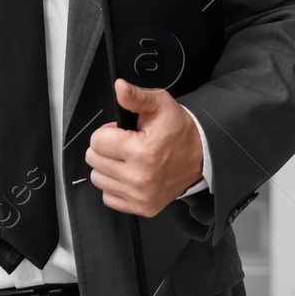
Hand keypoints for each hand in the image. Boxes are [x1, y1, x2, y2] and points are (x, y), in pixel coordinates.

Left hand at [85, 79, 203, 216]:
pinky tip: (129, 175)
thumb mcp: (160, 104)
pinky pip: (108, 198)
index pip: (97, 141)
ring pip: (98, 179)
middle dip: (106, 148)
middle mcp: (140, 177)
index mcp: (142, 151)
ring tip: (127, 159)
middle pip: (94, 160)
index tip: (122, 132)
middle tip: (125, 144)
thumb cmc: (179, 131)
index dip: (108, 132)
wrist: (201, 156)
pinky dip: (115, 186)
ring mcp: (141, 195)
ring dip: (108, 167)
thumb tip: (120, 87)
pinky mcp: (143, 208)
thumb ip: (136, 96)